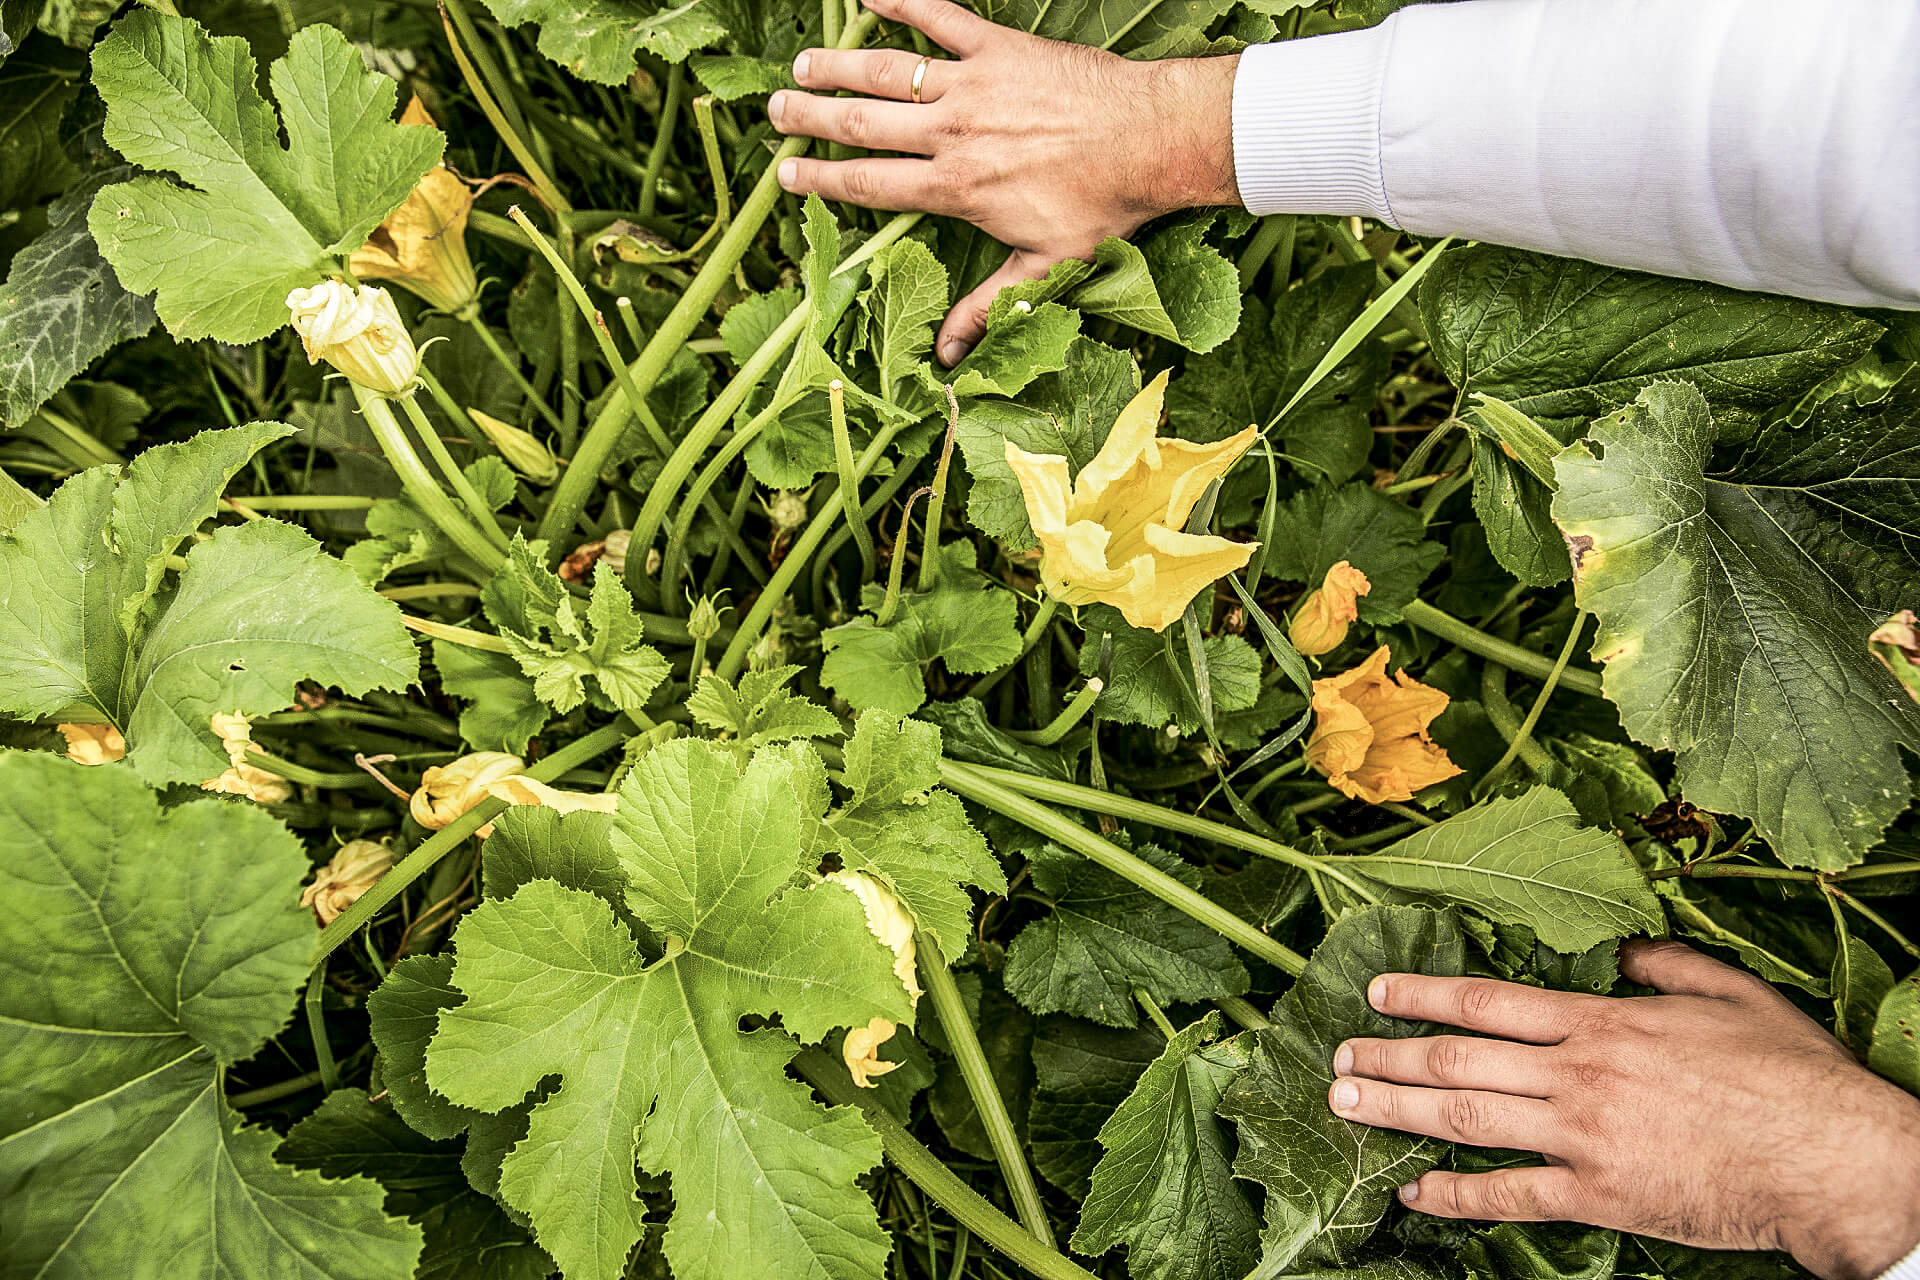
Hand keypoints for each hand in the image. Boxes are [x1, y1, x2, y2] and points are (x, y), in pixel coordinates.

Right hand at [769, 0, 1238, 364]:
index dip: (822, 181)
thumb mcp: (1044, 267)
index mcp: (956, 188)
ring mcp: (973, 83)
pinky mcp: (999, 47)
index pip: (871, 184)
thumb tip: (947, 356)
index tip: (787, 176)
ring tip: (802, 62)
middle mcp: (952, 132)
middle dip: (811, 116)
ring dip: (838, 64)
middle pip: (862, 122)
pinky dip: (902, 1)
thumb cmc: (1102, 205)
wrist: (1151, 139)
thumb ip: (986, 306)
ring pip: (887, 70)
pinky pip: (940, 16)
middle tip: (775, 112)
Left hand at [1330, 940, 1919, 1278]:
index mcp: (1603, 1022)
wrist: (1832, 1160)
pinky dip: (1454, 1195)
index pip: (1488, 1000)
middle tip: (1337, 1056)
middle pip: (1459, 1058)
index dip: (1422, 993)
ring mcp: (1584, 1138)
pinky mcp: (1600, 1196)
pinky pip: (1510, 1196)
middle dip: (1389, 1056)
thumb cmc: (1790, 1077)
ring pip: (1467, 1118)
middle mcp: (1579, 1075)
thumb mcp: (1731, 994)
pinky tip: (1413, 1190)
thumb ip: (1665, 966)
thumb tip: (1624, 948)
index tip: (1376, 990)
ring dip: (1397, 1111)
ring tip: (1344, 1104)